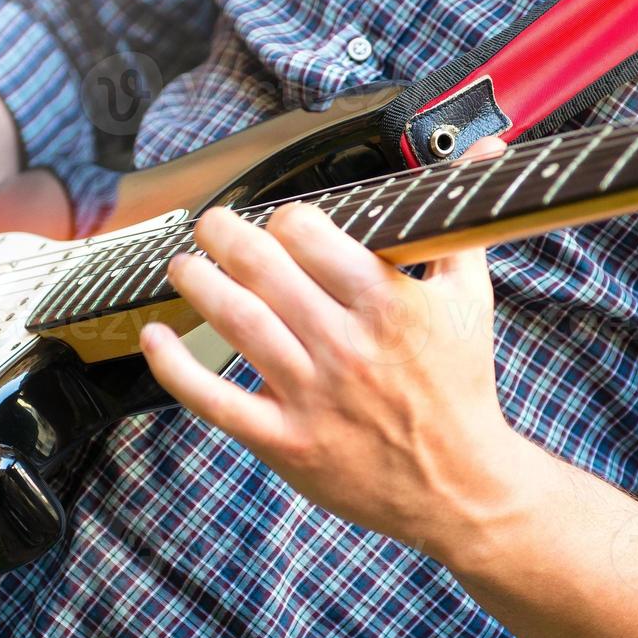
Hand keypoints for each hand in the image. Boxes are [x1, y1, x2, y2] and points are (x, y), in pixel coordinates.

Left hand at [139, 137, 519, 552]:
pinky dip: (175, 366)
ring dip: (197, 283)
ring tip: (183, 266)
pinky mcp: (286, 442)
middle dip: (223, 235)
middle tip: (209, 227)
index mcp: (387, 303)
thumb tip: (484, 151)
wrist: (460, 486)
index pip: (308, 233)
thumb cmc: (461, 386)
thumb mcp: (471, 298)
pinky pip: (215, 399)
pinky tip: (153, 338)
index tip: (279, 224)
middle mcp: (345, 345)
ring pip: (236, 321)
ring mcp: (312, 395)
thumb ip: (460, 223)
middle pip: (261, 267)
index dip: (283, 219)